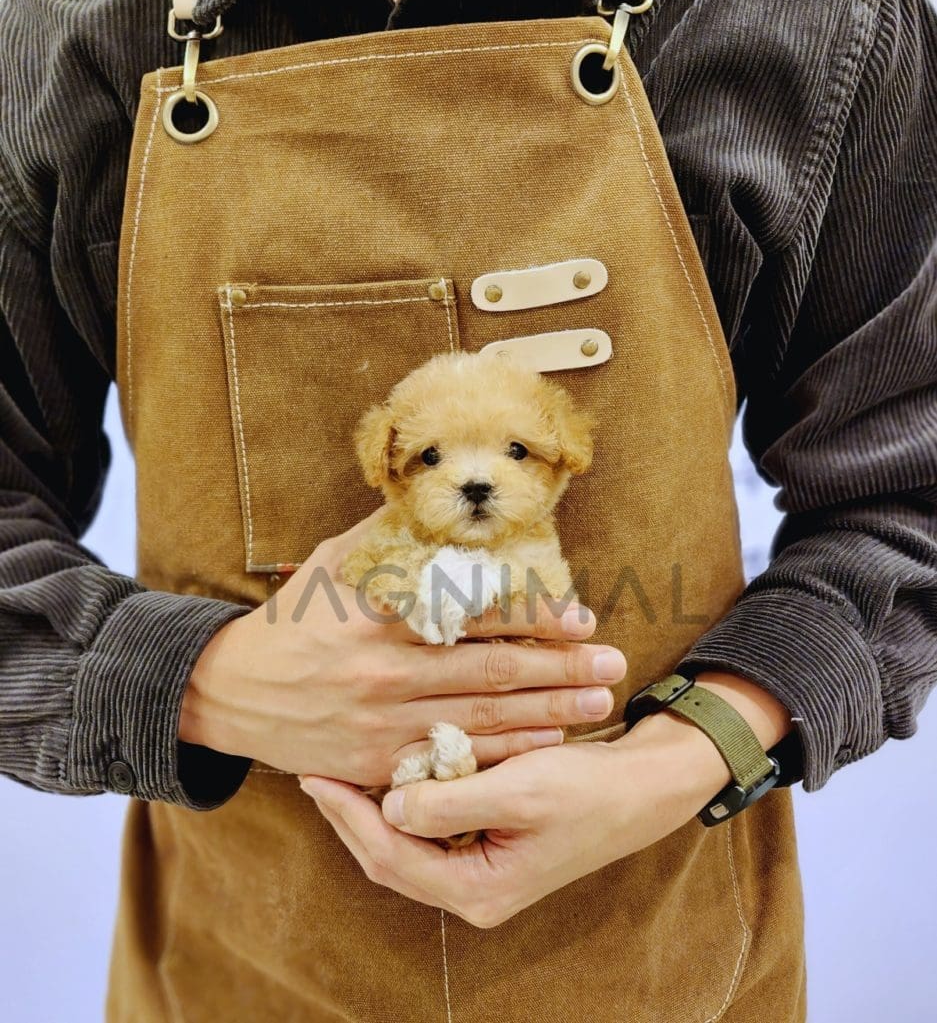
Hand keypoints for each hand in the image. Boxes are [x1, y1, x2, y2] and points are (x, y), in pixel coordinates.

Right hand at [178, 509, 627, 785]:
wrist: (231, 693)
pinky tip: (545, 745)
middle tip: (612, 663)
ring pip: (483, 720)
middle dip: (560, 669)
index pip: (475, 615)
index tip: (580, 617)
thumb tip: (440, 498)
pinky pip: (453, 758)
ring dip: (548, 713)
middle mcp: (387, 672)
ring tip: (597, 704)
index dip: (534, 617)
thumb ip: (389, 536)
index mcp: (380, 616)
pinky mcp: (379, 763)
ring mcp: (384, 723)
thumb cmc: (289, 621)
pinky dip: (503, 753)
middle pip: (493, 672)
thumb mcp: (332, 563)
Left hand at [297, 710, 733, 927]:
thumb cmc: (587, 789)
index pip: (390, 857)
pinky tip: (390, 764)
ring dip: (374, 803)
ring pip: (404, 840)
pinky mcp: (485, 842)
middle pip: (389, 854)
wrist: (641, 788)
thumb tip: (389, 804)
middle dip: (350, 812)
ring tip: (341, 764)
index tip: (316, 776)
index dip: (348, 816)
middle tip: (315, 769)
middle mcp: (472, 888)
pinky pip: (429, 825)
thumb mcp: (520, 791)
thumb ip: (451, 802)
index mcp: (478, 889)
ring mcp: (478, 867)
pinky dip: (406, 796)